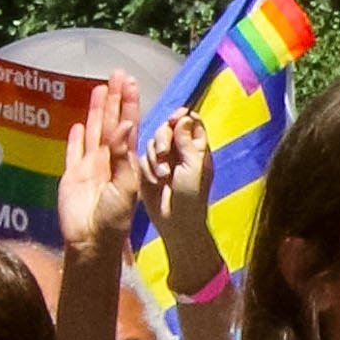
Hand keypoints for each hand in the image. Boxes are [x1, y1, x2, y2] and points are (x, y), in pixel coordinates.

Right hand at [55, 76, 144, 253]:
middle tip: (117, 74)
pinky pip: (73, 152)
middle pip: (110, 122)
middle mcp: (108, 159)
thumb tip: (127, 123)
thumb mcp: (125, 186)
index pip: (128, 124)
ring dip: (96, 111)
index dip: (129, 103)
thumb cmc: (115, 218)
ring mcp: (89, 166)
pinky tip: (77, 124)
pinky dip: (75, 138)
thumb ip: (124, 156)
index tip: (131, 82)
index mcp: (124, 160)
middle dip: (114, 99)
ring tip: (99, 89)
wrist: (91, 241)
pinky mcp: (71, 176)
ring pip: (93, 132)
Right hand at [136, 110, 217, 290]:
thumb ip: (188, 142)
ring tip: (163, 176)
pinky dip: (147, 168)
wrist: (176, 222)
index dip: (180, 117)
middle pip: (166, 129)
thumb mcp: (194, 167)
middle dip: (163, 139)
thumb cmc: (192, 197)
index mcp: (197, 147)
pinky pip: (142, 158)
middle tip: (164, 154)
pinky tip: (155, 182)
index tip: (173, 120)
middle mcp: (180, 150)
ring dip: (155, 158)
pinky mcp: (148, 170)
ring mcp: (163, 160)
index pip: (189, 122)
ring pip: (152, 143)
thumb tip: (185, 118)